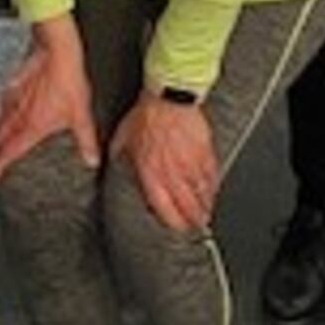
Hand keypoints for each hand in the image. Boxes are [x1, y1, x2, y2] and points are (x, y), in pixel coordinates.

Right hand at [0, 16, 99, 185]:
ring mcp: (15, 97)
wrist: (56, 51)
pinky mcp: (15, 82)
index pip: (10, 151)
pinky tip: (2, 108)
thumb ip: (85, 139)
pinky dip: (0, 110)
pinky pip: (3, 101)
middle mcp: (19, 114)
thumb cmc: (66, 79)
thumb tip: (91, 158)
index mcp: (32, 126)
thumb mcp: (81, 113)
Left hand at [110, 95, 217, 231]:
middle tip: (194, 228)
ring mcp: (191, 164)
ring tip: (205, 216)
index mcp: (151, 173)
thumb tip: (111, 165)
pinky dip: (213, 186)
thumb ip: (120, 157)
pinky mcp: (205, 153)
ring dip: (204, 207)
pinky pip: (212, 175)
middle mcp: (173, 173)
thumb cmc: (146, 114)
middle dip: (192, 221)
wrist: (169, 96)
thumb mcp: (123, 138)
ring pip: (202, 194)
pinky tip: (213, 191)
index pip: (164, 208)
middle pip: (187, 206)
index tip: (176, 227)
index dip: (172, 222)